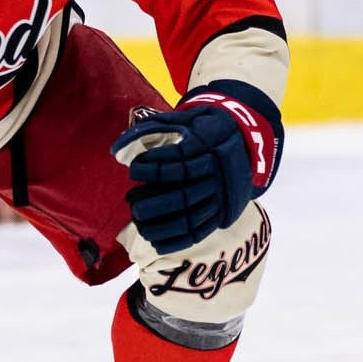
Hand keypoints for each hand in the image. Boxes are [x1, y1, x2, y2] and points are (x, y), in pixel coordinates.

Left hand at [112, 79, 281, 253]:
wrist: (246, 142)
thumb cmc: (206, 128)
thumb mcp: (186, 118)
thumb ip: (153, 128)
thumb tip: (116, 149)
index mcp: (211, 147)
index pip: (181, 160)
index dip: (154, 166)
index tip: (134, 169)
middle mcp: (219, 175)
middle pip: (184, 195)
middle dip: (154, 202)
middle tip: (131, 201)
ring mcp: (222, 197)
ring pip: (191, 217)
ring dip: (161, 225)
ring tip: (138, 222)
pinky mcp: (223, 214)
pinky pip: (200, 233)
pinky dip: (176, 241)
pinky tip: (155, 242)